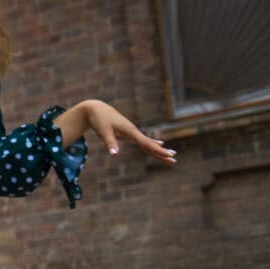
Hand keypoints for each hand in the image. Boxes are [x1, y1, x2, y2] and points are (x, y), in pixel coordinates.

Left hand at [60, 100, 175, 165]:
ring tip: (171, 155)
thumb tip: (115, 155)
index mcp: (130, 130)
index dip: (157, 149)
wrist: (95, 109)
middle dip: (161, 152)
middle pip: (150, 144)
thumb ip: (110, 143)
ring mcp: (132, 132)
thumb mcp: (103, 131)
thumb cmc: (99, 119)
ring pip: (148, 143)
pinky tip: (160, 144)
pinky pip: (142, 140)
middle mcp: (133, 131)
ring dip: (159, 149)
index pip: (146, 143)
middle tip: (173, 159)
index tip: (168, 154)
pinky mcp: (128, 133)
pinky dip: (151, 144)